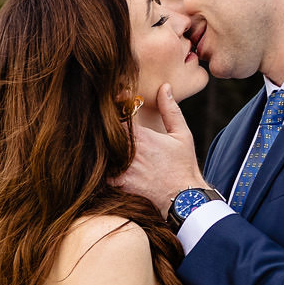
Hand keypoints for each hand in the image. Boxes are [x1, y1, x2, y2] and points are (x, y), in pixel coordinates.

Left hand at [113, 84, 206, 212]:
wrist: (183, 198)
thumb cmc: (183, 165)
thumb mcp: (181, 134)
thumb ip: (170, 109)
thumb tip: (164, 87)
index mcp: (142, 137)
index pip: (118, 114)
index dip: (115, 105)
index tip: (117, 102)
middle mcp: (129, 152)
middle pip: (105, 132)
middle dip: (104, 125)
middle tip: (105, 120)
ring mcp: (122, 169)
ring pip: (101, 151)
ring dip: (101, 144)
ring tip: (103, 139)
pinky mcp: (118, 183)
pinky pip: (101, 171)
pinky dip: (100, 164)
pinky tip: (105, 159)